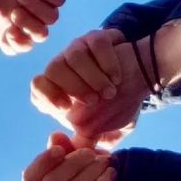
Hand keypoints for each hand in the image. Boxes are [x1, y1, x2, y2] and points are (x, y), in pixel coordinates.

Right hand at [0, 0, 58, 54]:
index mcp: (7, 22)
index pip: (13, 47)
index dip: (13, 44)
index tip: (10, 32)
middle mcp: (26, 18)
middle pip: (34, 39)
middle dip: (27, 29)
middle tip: (16, 13)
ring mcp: (42, 6)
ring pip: (49, 23)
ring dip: (37, 11)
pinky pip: (60, 3)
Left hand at [32, 25, 180, 147]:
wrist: (142, 78)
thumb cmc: (116, 107)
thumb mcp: (99, 131)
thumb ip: (81, 143)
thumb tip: (57, 143)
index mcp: (58, 91)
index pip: (38, 89)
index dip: (46, 97)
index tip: (66, 108)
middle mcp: (63, 67)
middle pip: (51, 70)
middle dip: (74, 86)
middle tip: (94, 101)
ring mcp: (78, 49)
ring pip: (73, 57)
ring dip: (93, 77)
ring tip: (110, 91)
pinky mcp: (96, 37)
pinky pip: (96, 46)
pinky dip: (108, 64)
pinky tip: (117, 77)